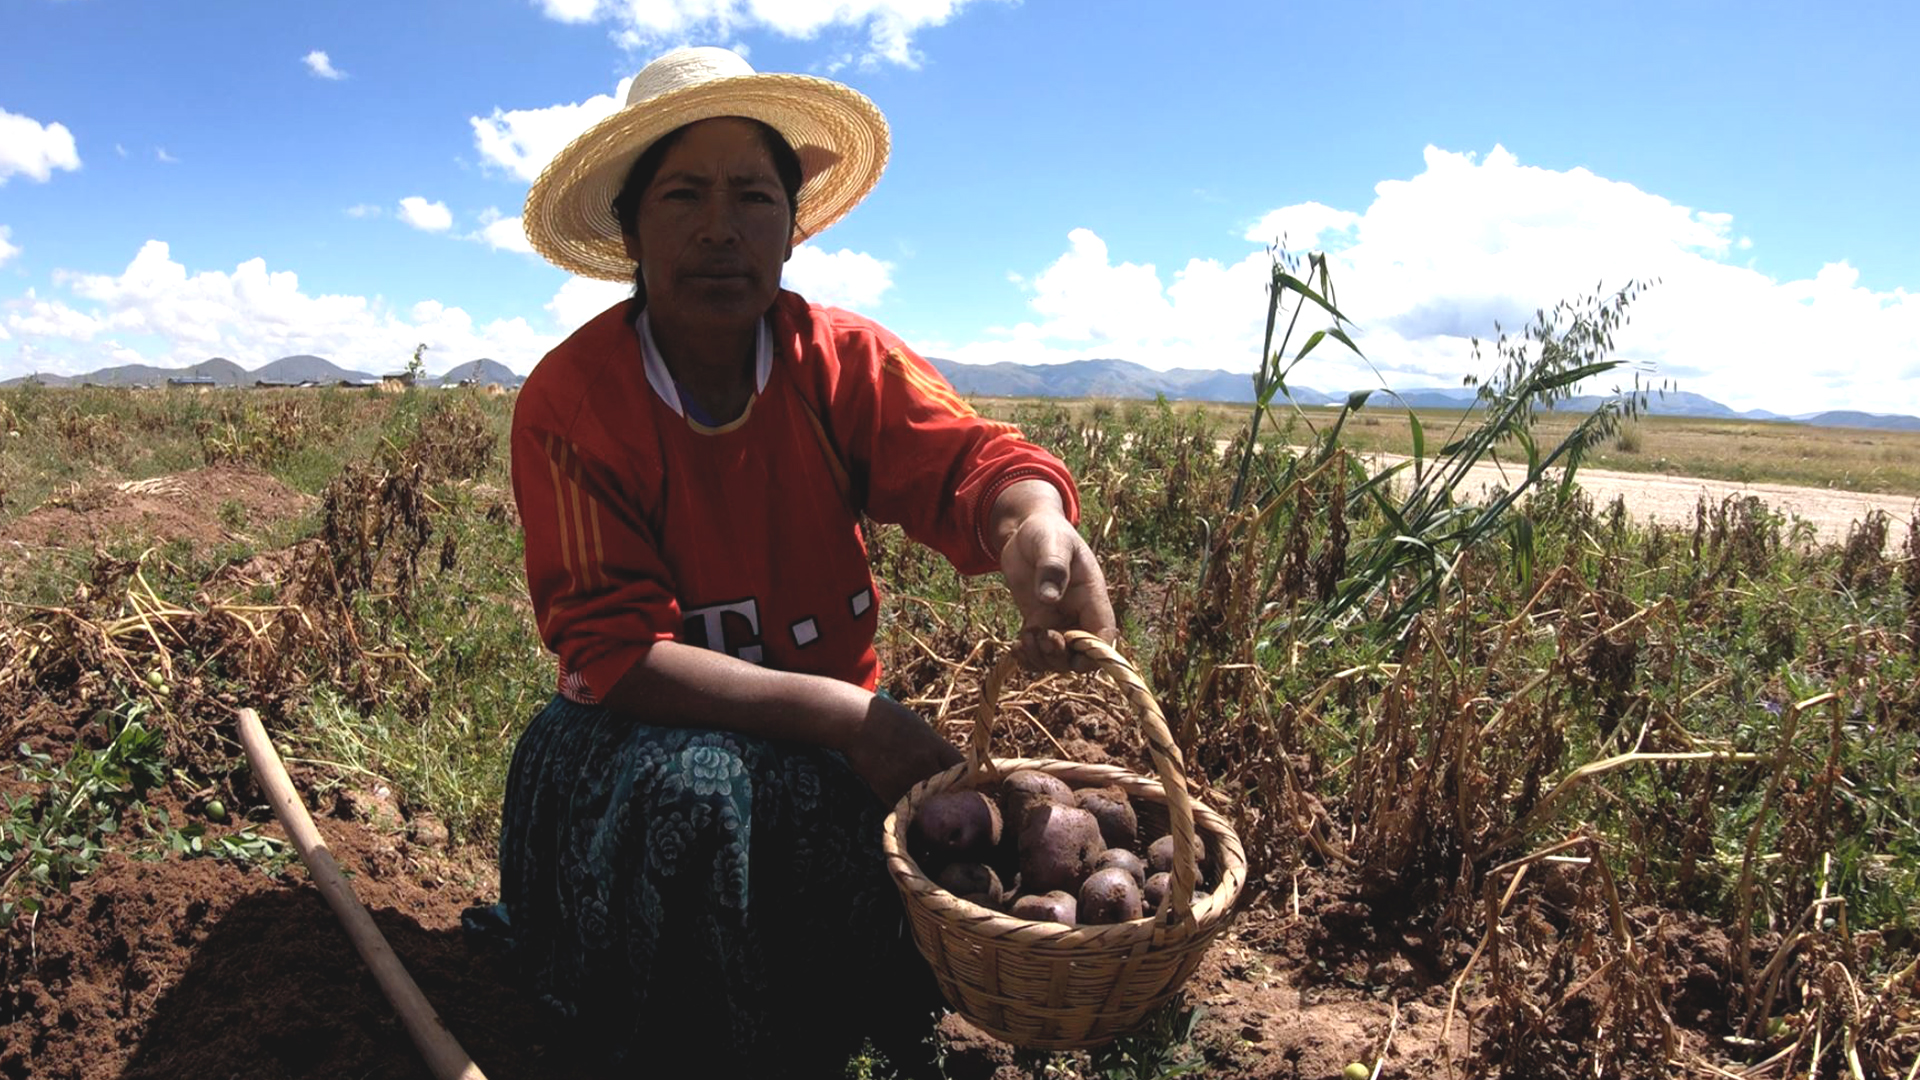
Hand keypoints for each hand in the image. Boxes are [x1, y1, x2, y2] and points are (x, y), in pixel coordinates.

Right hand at [843, 695, 963, 806]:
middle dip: (950, 797)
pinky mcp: (886, 789)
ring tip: (929, 810)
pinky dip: (908, 811)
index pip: (962, 769)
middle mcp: (924, 762)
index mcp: (934, 745)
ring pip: (927, 804)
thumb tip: (949, 766)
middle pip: (949, 790)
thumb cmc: (887, 718)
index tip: (964, 785)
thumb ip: (935, 747)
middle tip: (950, 804)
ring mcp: (905, 778)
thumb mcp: (919, 726)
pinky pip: (905, 808)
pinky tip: (908, 807)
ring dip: (930, 808)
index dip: (965, 779)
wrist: (855, 720)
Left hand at [994, 483, 1117, 671]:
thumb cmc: (1046, 531)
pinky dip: (1028, 658)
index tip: (1070, 653)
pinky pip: (1039, 652)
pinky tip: (1015, 648)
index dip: (1094, 653)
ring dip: (1042, 659)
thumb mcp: (1052, 543)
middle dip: (1060, 657)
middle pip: (1080, 655)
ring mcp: (1058, 620)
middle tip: (1039, 638)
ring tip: (1023, 642)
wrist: (1025, 531)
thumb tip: (1049, 598)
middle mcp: (1078, 613)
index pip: (1104, 635)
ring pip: (1058, 659)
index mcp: (1092, 595)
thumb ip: (1053, 567)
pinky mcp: (1038, 623)